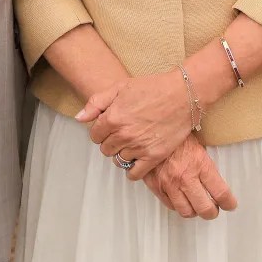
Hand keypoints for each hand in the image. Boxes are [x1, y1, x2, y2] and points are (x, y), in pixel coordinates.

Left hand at [75, 71, 191, 179]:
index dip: (100, 131)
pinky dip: (132, 170)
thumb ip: (96, 103)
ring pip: (118, 160)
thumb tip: (79, 118)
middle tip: (121, 133)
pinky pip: (135, 173)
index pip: (95, 136)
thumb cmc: (152, 88)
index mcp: (112, 118)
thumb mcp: (120, 87)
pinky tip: (136, 160)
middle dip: (110, 141)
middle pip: (105, 149)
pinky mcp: (154, 156)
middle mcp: (123, 135)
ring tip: (131, 143)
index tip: (109, 127)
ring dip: (122, 153)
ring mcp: (138, 147)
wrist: (182, 94)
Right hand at [142, 135, 237, 219]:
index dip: (229, 203)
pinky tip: (179, 197)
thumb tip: (215, 182)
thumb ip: (206, 166)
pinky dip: (176, 204)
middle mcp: (185, 176)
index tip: (230, 204)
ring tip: (195, 205)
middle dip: (212, 212)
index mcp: (200, 164)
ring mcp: (169, 183)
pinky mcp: (155, 185)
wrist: (149, 128)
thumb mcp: (197, 145)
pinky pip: (169, 205)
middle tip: (213, 208)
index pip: (221, 193)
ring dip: (193, 210)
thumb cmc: (174, 135)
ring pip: (187, 212)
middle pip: (206, 209)